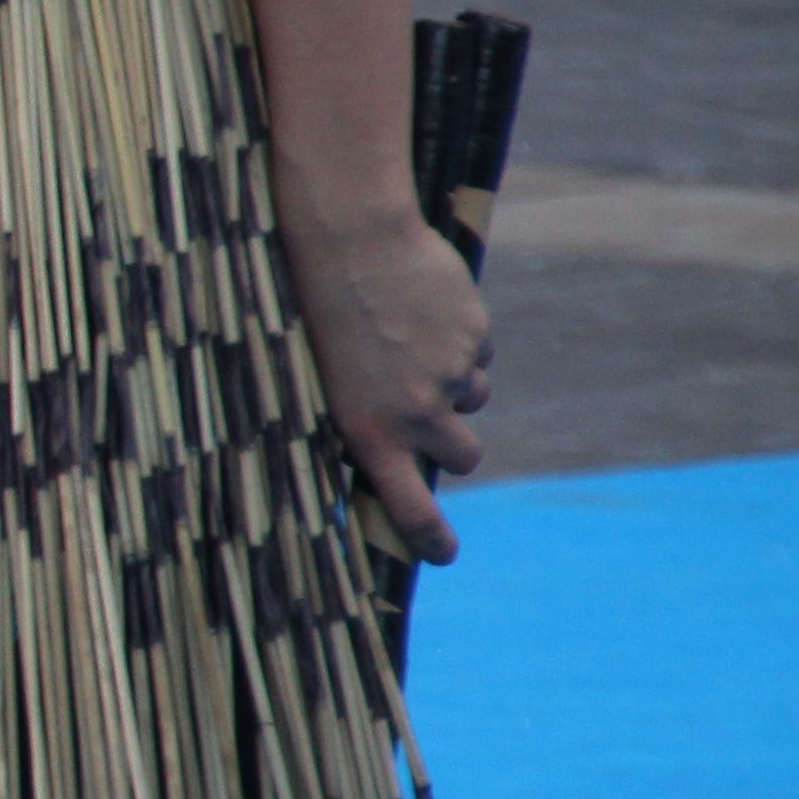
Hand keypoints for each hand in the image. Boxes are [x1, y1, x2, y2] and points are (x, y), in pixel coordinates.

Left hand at [279, 206, 490, 565]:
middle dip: (454, 445)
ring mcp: (450, 377)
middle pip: (463, 458)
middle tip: (428, 416)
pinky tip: (422, 311)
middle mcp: (415, 414)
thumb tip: (398, 457)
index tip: (444, 555)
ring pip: (473, 401)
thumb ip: (365, 420)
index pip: (407, 507)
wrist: (349, 243)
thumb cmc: (321, 315)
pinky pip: (478, 353)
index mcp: (367, 433)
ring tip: (406, 342)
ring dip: (453, 384)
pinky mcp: (473, 339)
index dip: (429, 539)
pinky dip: (459, 340)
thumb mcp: (328, 382)